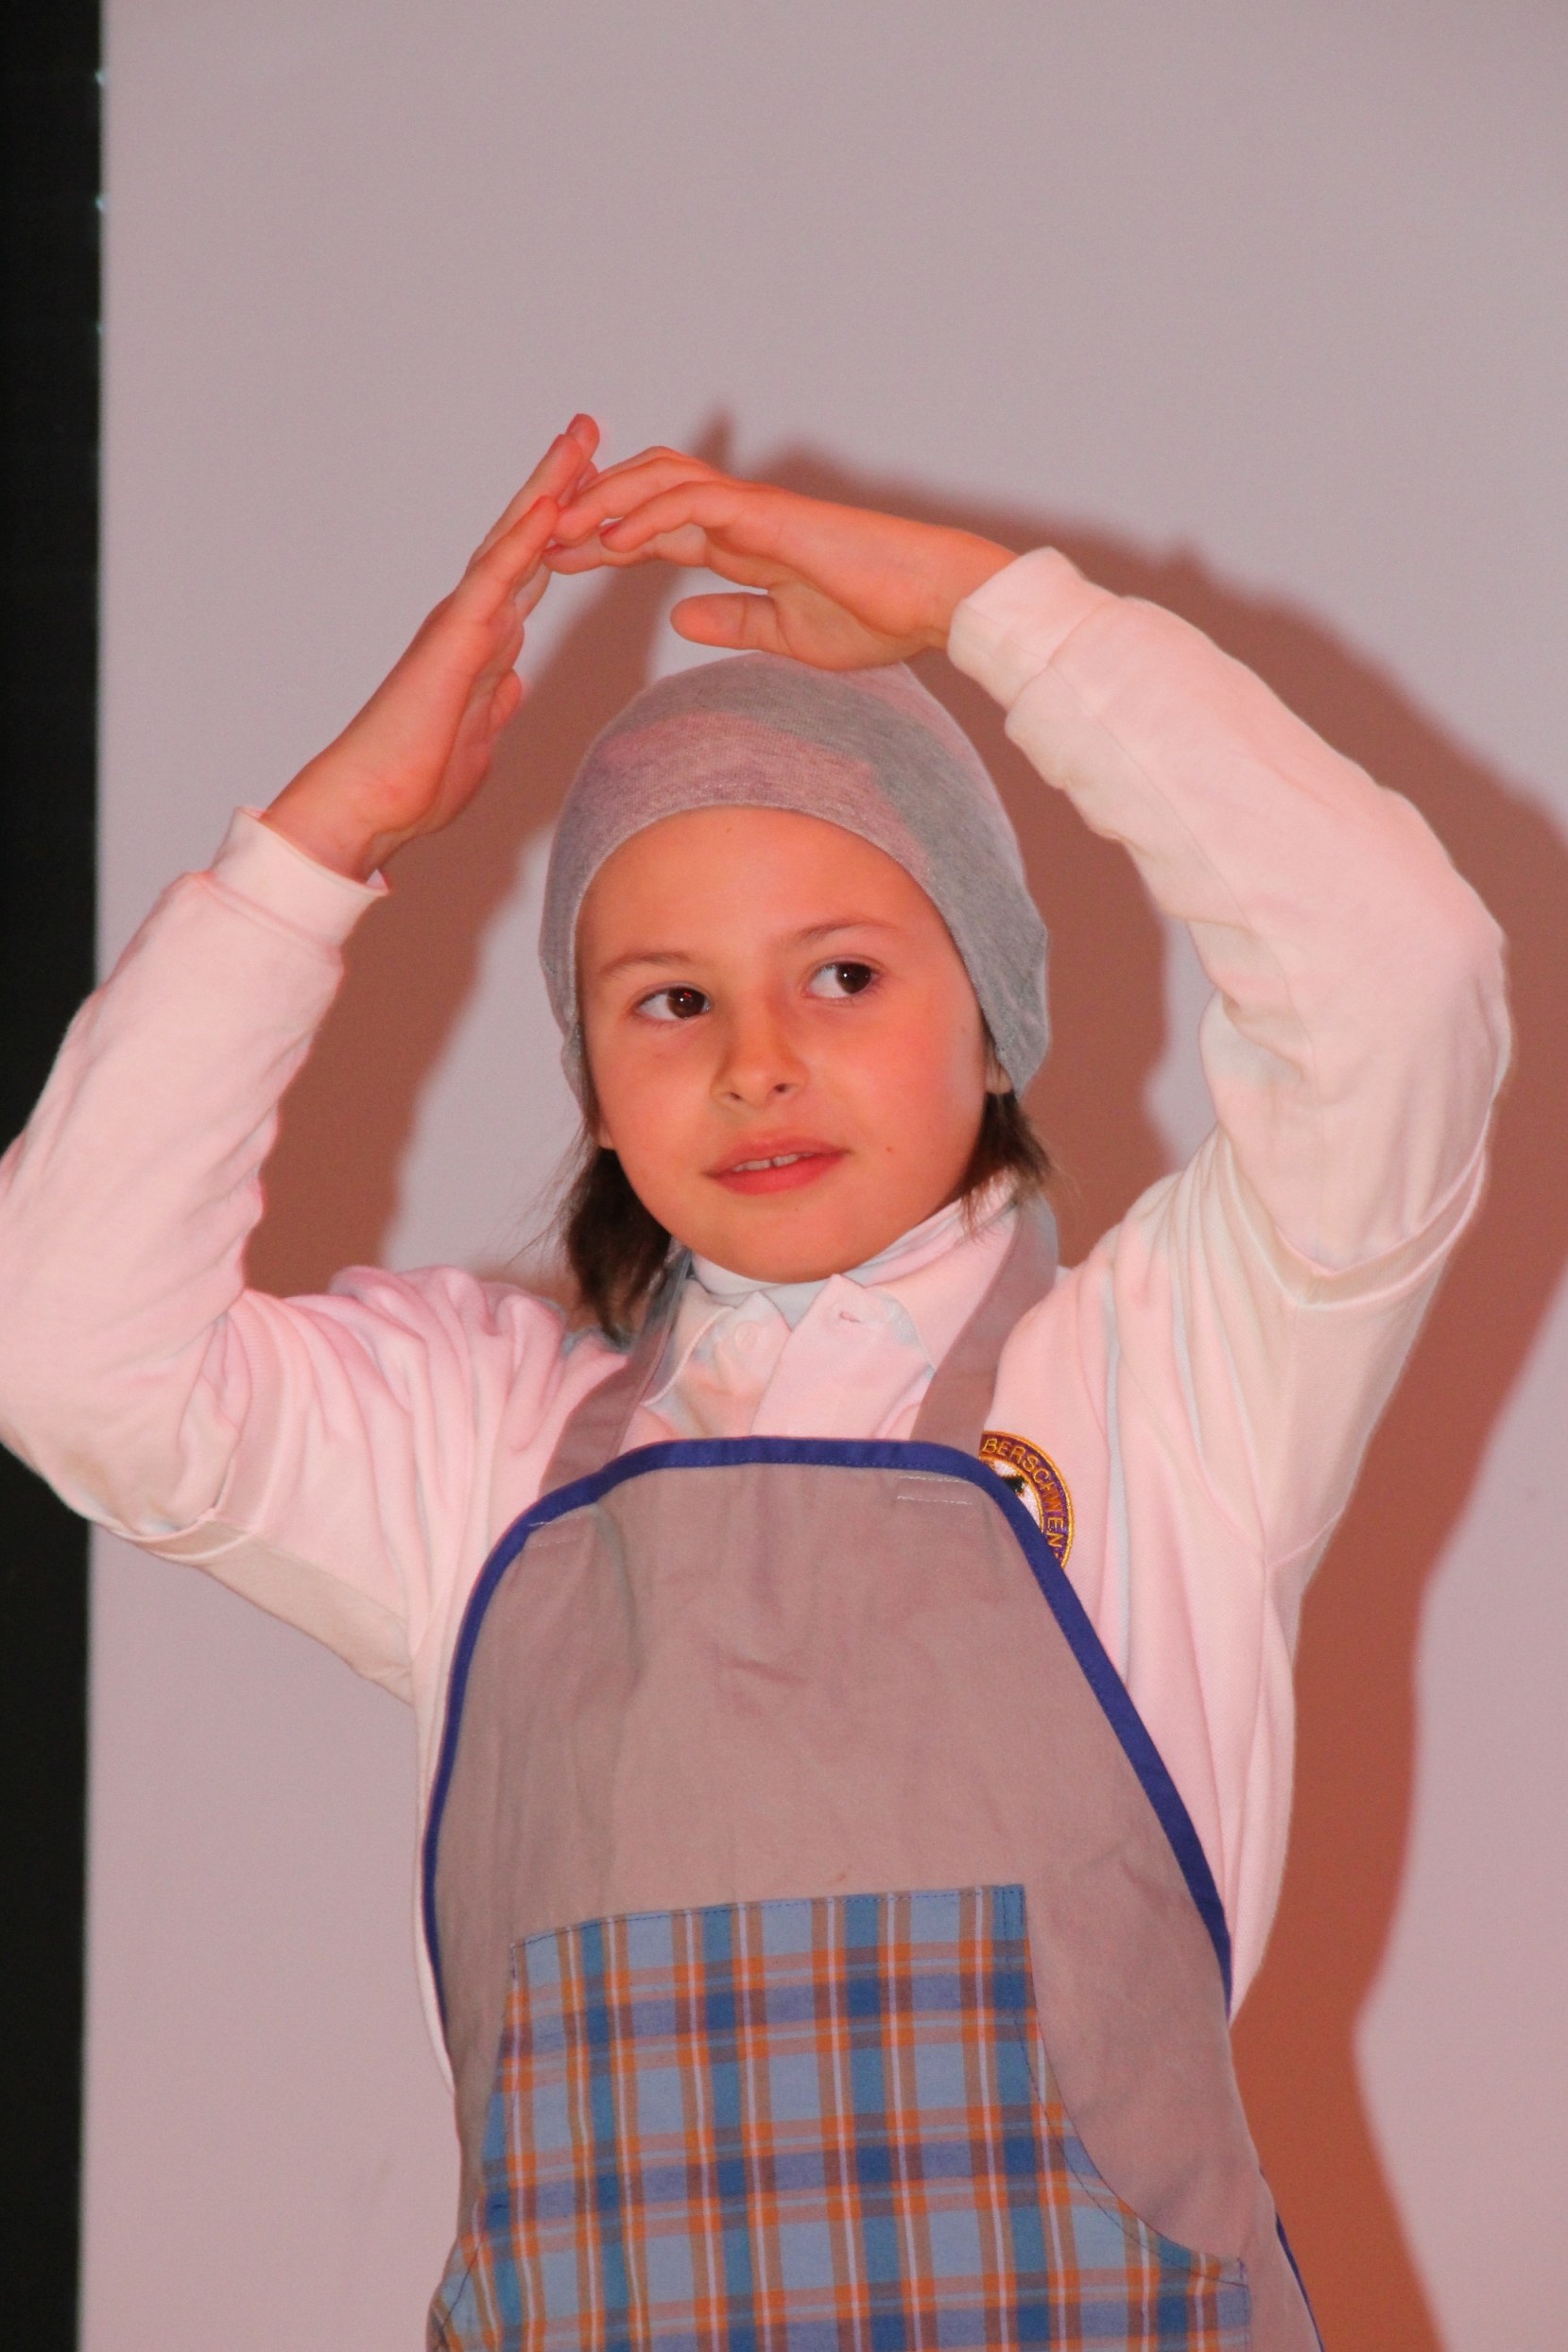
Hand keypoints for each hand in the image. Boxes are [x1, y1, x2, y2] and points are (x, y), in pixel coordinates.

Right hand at [263, 417, 600, 878]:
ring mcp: (462, 622)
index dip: (564, 530)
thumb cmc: (415, 781)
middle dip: (559, 484)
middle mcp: (471, 620)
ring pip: (513, 540)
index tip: (595, 491)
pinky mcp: (455, 638)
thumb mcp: (477, 738)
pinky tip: (553, 502)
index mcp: (483, 642)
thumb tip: (512, 683)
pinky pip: (497, 577)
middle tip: (589, 432)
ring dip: (548, 487)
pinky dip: (527, 538)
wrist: (371, 805)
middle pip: (524, 538)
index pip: (531, 572)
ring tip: (581, 438)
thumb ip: (494, 703)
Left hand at [547, 449, 1011, 669]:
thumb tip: (678, 620)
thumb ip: (732, 620)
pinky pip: (693, 501)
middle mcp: (738, 516)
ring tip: (554, 533)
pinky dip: (646, 515)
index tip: (552, 565)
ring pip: (656, 483)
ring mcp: (751, 508)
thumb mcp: (786, 634)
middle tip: (533, 539)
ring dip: (601, 505)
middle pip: (642, 492)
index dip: (599, 543)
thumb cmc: (877, 617)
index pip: (654, 531)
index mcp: (741, 544)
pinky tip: (609, 542)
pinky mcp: (767, 512)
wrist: (932, 604)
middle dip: (586, 510)